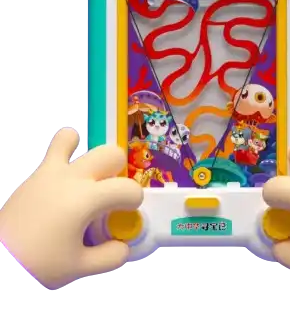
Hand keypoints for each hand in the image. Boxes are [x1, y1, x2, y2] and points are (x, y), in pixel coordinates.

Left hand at [0, 129, 142, 288]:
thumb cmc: (40, 263)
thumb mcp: (80, 267)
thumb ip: (111, 256)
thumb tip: (122, 246)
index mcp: (87, 199)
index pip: (127, 188)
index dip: (135, 201)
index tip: (128, 213)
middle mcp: (72, 178)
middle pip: (110, 154)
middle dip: (119, 171)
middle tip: (109, 196)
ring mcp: (52, 172)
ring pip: (73, 139)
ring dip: (85, 155)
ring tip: (86, 178)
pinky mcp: (36, 175)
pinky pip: (54, 151)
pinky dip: (65, 156)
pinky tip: (64, 185)